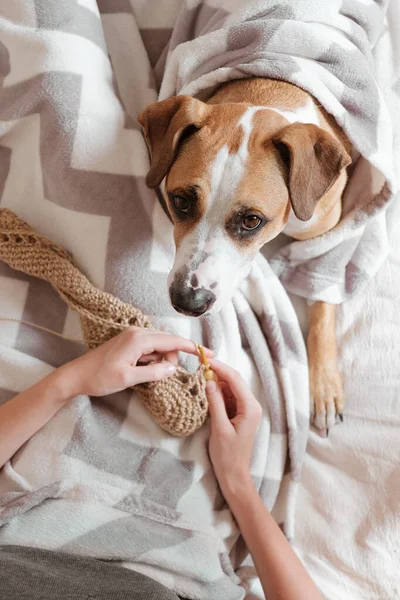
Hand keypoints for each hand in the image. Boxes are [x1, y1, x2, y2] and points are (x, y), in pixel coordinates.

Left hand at [61, 327, 211, 396]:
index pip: (172, 340)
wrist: (76, 376)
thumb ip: (154, 373)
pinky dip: (153, 360)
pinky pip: (150, 348)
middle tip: (164, 377)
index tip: (208, 354)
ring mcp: (133, 336)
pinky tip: (143, 371)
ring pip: (159, 346)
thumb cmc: (100, 377)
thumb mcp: (129, 379)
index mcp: (139, 338)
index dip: (191, 347)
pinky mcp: (129, 342)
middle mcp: (137, 332)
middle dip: (172, 359)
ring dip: (161, 361)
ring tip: (148, 376)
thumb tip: (173, 369)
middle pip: (168, 342)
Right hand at [206, 359, 261, 497]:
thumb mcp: (219, 427)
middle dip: (218, 373)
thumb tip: (209, 381)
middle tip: (200, 367)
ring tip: (200, 378)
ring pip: (230, 388)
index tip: (204, 360)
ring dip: (216, 383)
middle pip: (234, 381)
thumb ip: (215, 403)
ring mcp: (246, 410)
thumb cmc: (227, 455)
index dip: (220, 368)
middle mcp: (251, 405)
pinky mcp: (239, 414)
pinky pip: (228, 398)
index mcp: (250, 407)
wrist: (234, 475)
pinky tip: (206, 392)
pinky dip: (218, 393)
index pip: (235, 379)